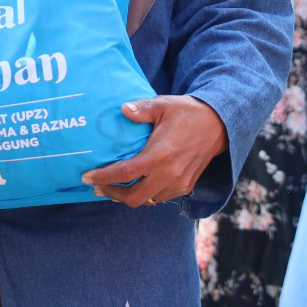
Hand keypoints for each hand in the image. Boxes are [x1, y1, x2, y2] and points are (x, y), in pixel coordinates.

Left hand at [81, 95, 226, 206]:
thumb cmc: (188, 112)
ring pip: (146, 201)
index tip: (86, 177)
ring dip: (128, 196)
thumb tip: (122, 109)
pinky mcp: (186, 186)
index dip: (102, 177)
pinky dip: (145, 195)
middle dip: (111, 193)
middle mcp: (169, 174)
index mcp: (160, 155)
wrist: (220, 124)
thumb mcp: (164, 105)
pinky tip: (137, 184)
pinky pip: (160, 198)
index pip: (124, 173)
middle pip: (133, 197)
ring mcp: (179, 183)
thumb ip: (141, 108)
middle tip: (98, 185)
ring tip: (114, 186)